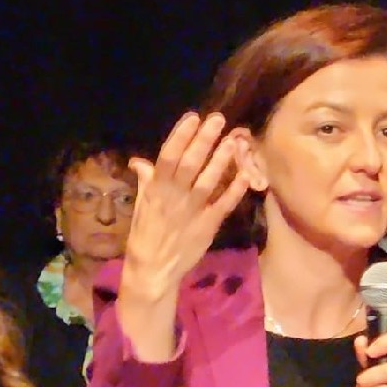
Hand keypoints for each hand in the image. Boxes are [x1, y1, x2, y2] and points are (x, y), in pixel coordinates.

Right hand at [117, 112, 250, 360]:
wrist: (153, 268)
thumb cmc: (146, 233)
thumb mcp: (142, 205)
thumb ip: (146, 181)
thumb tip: (140, 161)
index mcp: (156, 189)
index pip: (167, 157)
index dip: (181, 136)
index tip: (193, 117)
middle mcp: (174, 197)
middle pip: (190, 164)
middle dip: (204, 140)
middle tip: (219, 119)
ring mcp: (192, 211)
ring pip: (209, 181)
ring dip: (222, 160)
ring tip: (235, 140)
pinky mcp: (208, 226)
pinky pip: (224, 204)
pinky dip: (235, 189)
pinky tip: (247, 174)